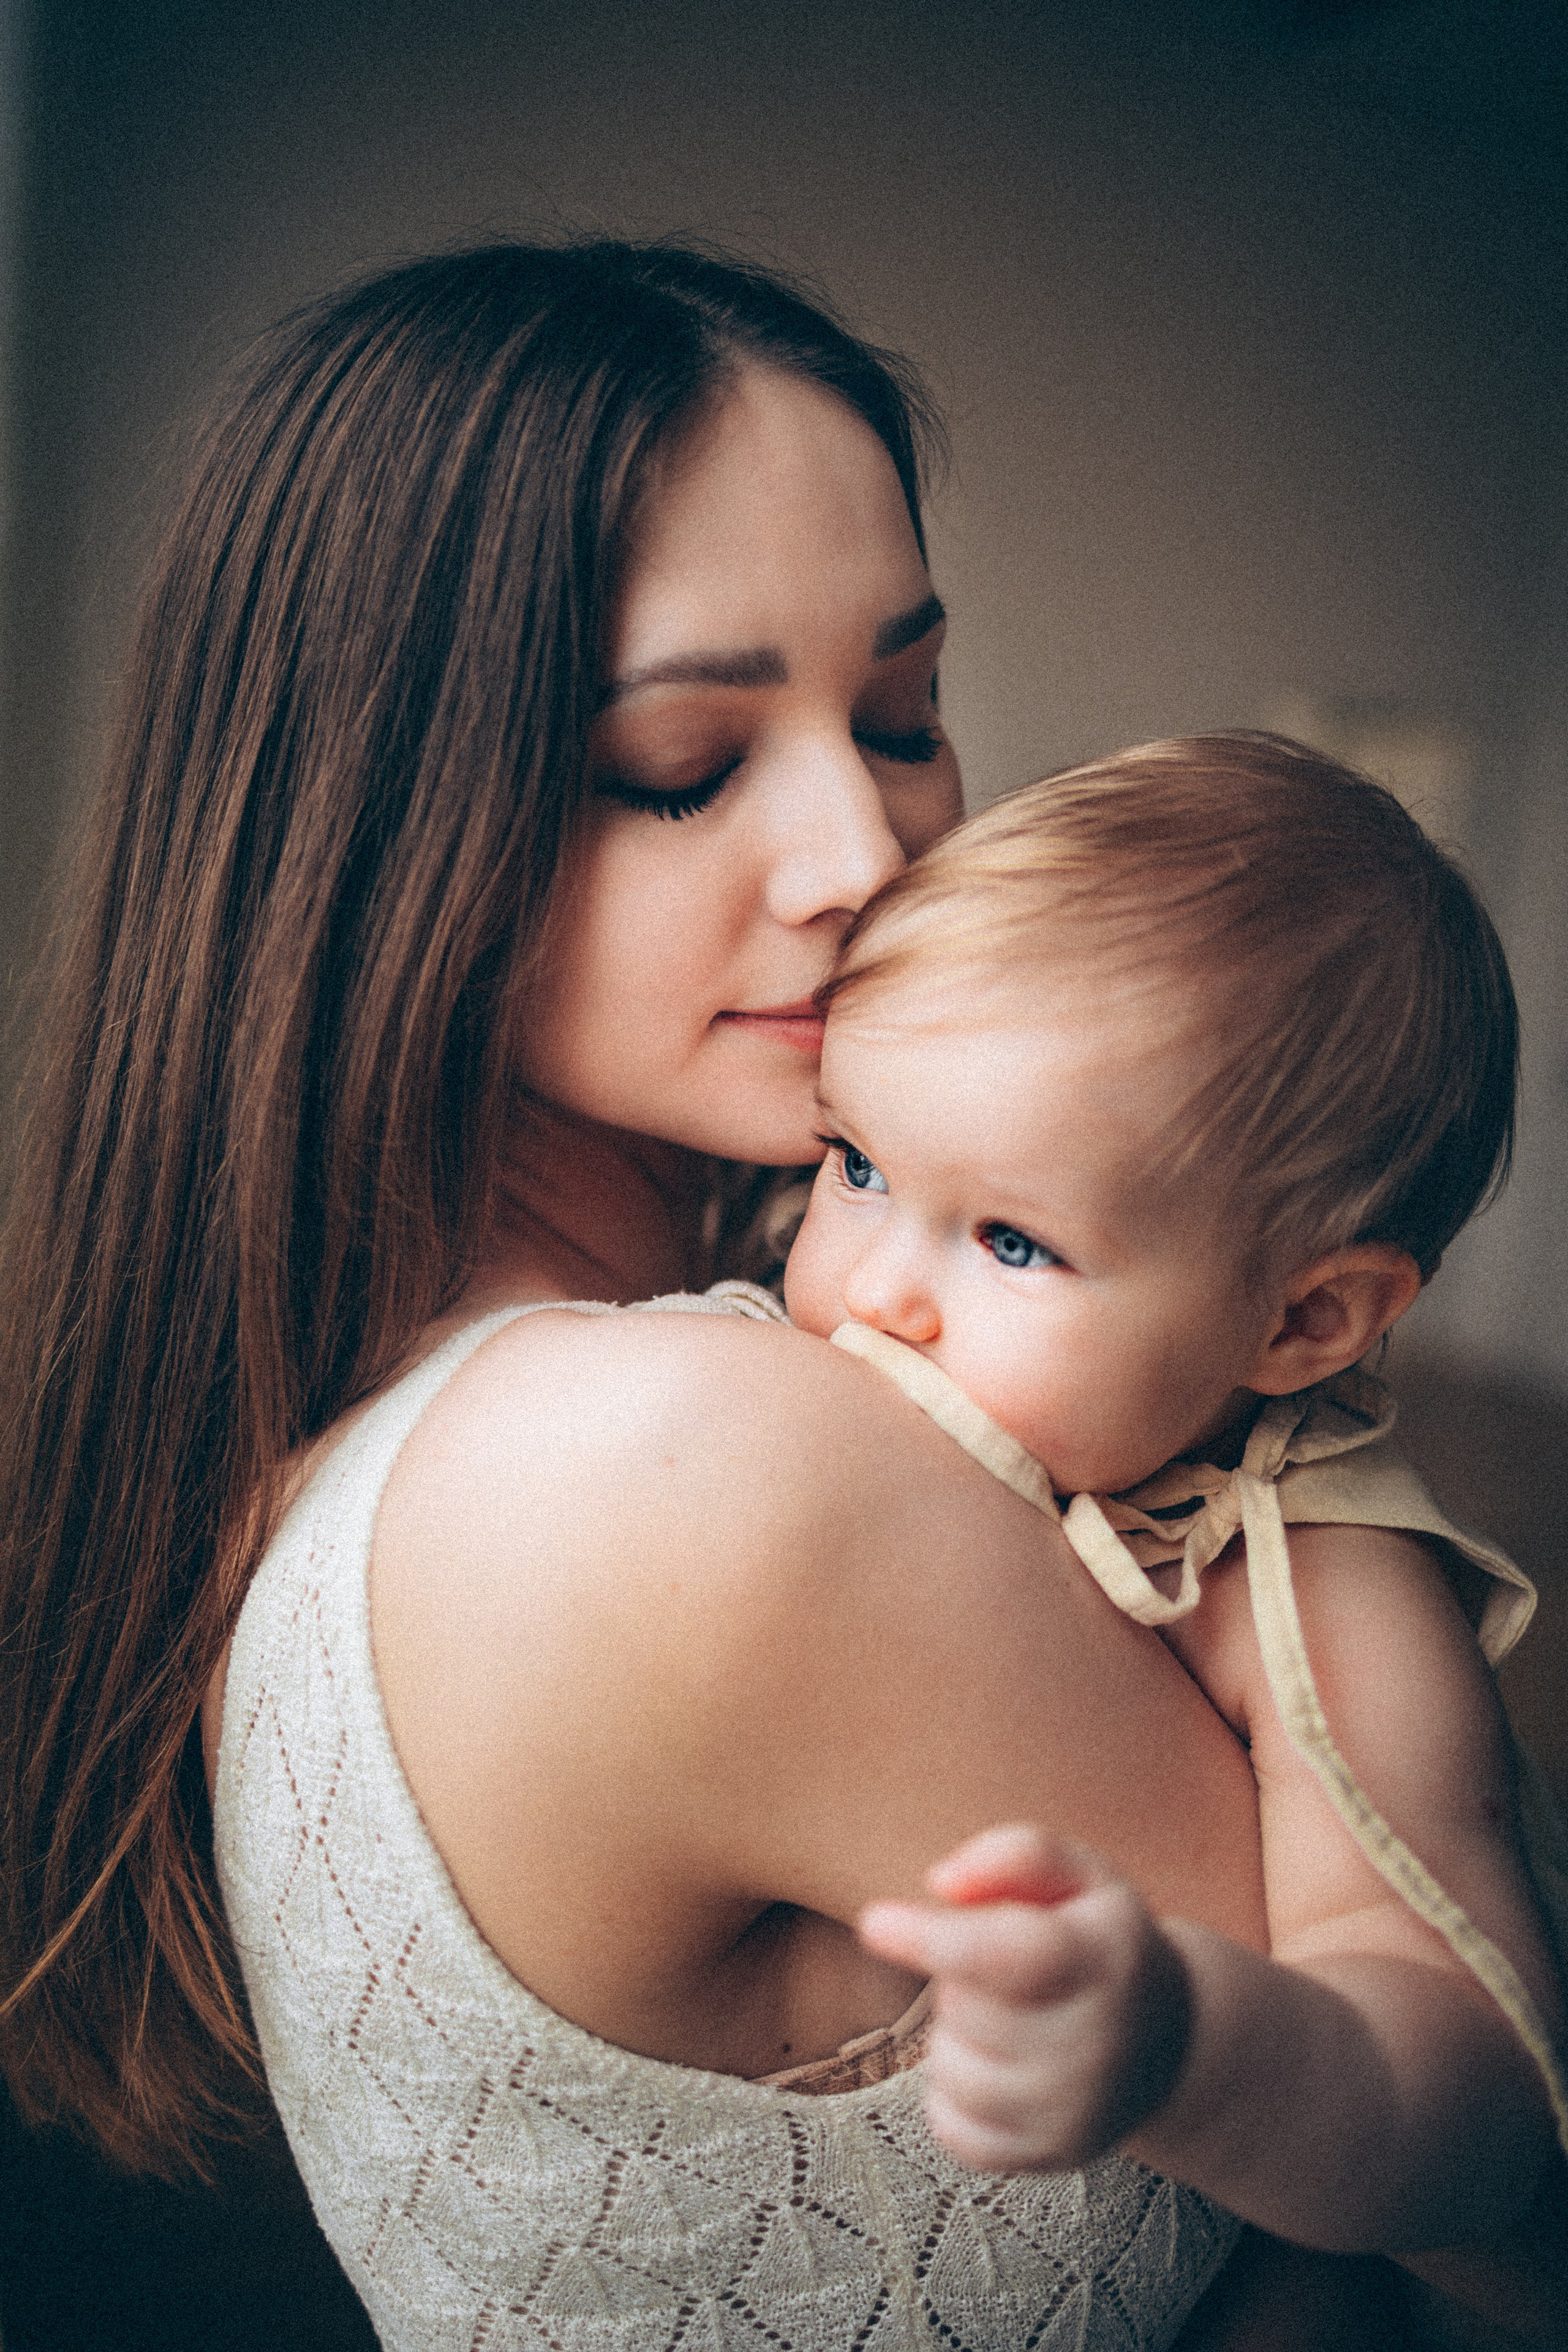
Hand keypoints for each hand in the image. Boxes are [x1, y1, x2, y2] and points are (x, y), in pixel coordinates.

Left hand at [859, 1823, 1191, 2172]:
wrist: (1168, 2045)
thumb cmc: (1101, 1941)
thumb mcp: (1082, 1876)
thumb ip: (1018, 1854)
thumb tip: (941, 1883)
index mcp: (1103, 1959)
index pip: (1005, 1954)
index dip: (931, 1939)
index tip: (873, 1921)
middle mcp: (1094, 2043)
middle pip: (964, 2005)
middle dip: (961, 1978)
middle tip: (1009, 1972)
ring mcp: (1072, 2112)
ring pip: (949, 2068)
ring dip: (958, 2036)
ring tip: (1011, 2019)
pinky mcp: (1046, 2157)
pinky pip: (950, 2126)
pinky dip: (955, 2094)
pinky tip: (1000, 2068)